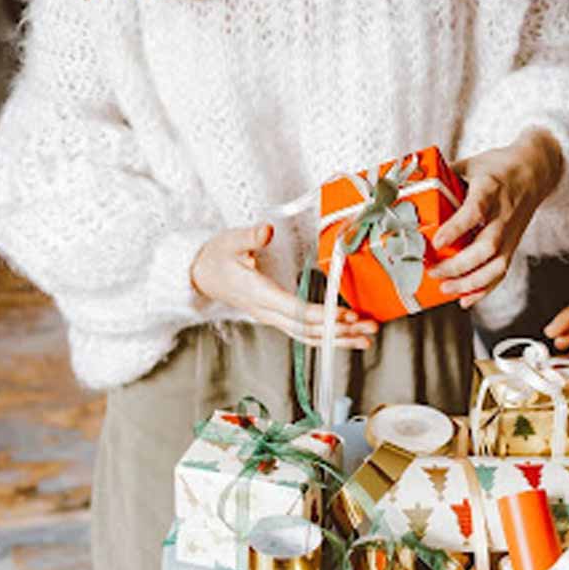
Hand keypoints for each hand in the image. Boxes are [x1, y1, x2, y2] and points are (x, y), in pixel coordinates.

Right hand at [191, 223, 377, 348]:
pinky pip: (304, 332)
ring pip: (307, 336)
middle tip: (367, 327)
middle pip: (307, 329)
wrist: (201, 273)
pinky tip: (345, 334)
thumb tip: (266, 231)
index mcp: (258, 294)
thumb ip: (249, 237)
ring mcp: (272, 317)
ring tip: (365, 337)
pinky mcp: (277, 316)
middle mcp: (266, 311)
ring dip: (338, 339)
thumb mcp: (230, 241)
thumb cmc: (217, 257)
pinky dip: (327, 336)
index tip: (344, 314)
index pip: (294, 310)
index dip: (321, 315)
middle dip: (339, 331)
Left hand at [429, 128, 562, 309]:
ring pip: (497, 265)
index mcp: (490, 189)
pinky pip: (501, 271)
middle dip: (459, 265)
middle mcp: (503, 214)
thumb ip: (444, 177)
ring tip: (445, 288)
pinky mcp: (514, 244)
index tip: (436, 243)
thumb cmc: (500, 166)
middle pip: (487, 247)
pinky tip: (465, 299)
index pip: (474, 212)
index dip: (455, 229)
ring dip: (470, 282)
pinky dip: (484, 289)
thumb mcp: (471, 164)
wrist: (536, 170)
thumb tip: (414, 189)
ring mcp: (511, 232)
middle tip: (434, 272)